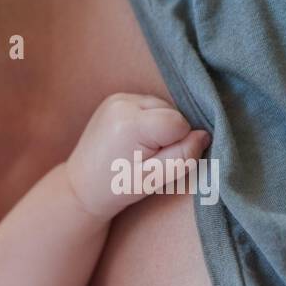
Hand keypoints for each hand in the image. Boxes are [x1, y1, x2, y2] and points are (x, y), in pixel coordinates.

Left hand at [65, 93, 210, 218]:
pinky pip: (150, 105)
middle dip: (168, 135)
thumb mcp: (154, 179)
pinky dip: (149, 121)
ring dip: (160, 127)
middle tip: (146, 158)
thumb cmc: (117, 186)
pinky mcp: (115, 99)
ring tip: (138, 150)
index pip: (179, 123)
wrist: (81, 186)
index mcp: (130, 123)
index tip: (157, 160)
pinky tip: (133, 139)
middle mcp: (122, 104)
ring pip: (163, 107)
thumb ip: (183, 157)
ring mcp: (117, 98)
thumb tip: (205, 134)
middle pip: (172, 112)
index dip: (178, 144)